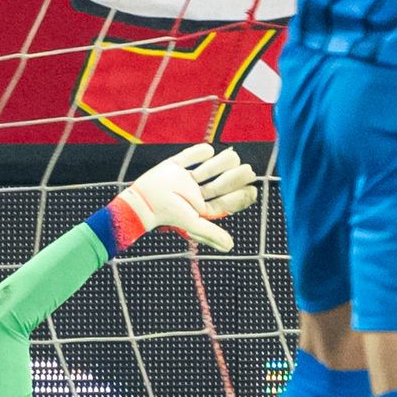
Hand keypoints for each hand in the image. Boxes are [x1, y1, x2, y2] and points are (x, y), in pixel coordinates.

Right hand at [114, 141, 259, 252]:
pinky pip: (189, 156)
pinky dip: (199, 151)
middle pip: (221, 184)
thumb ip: (211, 233)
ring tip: (233, 156)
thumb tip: (231, 246)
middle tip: (249, 171)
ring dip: (222, 163)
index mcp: (202, 208)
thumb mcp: (192, 224)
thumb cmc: (168, 214)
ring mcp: (186, 180)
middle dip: (236, 177)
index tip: (254, 189)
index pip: (226, 202)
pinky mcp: (174, 166)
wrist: (142, 202)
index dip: (242, 196)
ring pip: (210, 168)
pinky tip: (210, 150)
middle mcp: (196, 194)